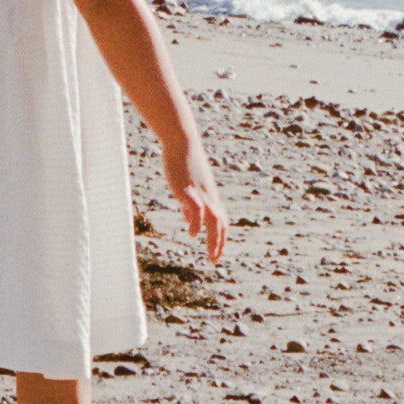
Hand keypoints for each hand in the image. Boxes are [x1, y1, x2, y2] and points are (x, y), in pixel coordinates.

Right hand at [163, 135, 226, 261]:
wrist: (182, 142)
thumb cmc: (183, 163)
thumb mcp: (189, 188)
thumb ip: (191, 206)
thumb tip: (190, 222)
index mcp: (210, 196)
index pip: (221, 221)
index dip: (220, 238)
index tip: (215, 253)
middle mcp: (209, 196)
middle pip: (220, 223)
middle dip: (219, 244)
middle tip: (214, 261)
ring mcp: (200, 193)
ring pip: (214, 220)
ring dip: (214, 239)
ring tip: (211, 255)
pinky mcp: (189, 189)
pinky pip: (197, 210)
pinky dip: (197, 224)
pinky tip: (192, 233)